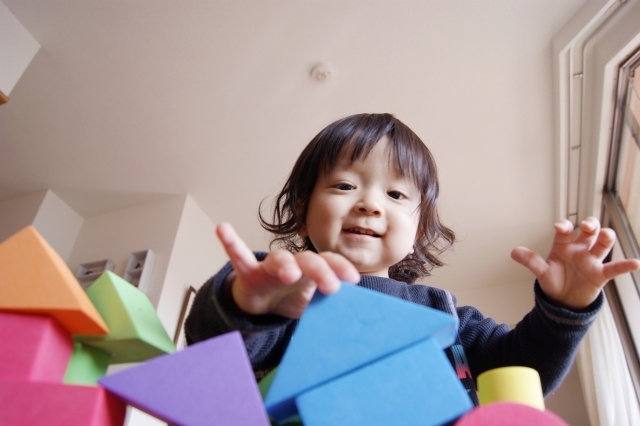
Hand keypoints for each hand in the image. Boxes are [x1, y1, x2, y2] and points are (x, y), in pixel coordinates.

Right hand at [216, 222, 360, 317]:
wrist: (261, 303)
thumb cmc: (292, 299)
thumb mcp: (311, 305)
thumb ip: (326, 308)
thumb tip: (350, 323)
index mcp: (311, 271)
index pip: (329, 263)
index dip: (341, 268)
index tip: (353, 279)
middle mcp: (293, 264)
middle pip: (308, 260)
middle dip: (320, 271)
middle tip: (331, 286)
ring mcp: (269, 267)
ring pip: (278, 259)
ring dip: (284, 264)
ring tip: (289, 273)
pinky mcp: (247, 272)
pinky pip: (238, 256)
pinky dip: (230, 242)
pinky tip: (223, 229)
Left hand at [511, 217, 639, 309]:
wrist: (564, 300)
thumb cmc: (554, 280)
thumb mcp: (542, 271)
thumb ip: (531, 261)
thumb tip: (514, 252)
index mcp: (563, 246)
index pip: (565, 232)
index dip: (564, 227)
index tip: (560, 227)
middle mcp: (579, 249)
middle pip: (589, 231)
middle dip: (590, 225)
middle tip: (587, 226)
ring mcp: (591, 260)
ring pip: (602, 244)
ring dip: (605, 237)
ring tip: (606, 235)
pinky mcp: (600, 274)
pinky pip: (615, 268)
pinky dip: (626, 265)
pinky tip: (635, 263)